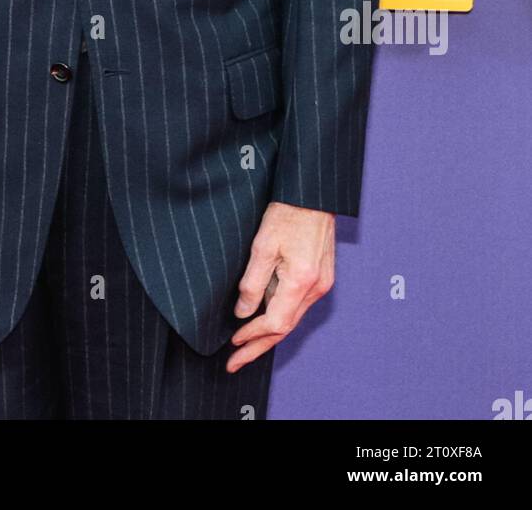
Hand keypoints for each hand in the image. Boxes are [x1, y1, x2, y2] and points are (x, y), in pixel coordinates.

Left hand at [226, 201, 334, 371]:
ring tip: (246, 347)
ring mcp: (322, 283)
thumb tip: (242, 312)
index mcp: (301, 281)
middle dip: (259, 347)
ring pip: (292, 318)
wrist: (312, 193)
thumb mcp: (262, 246)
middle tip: (235, 362)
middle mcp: (316, 288)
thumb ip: (252, 283)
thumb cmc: (287, 213)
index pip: (275, 323)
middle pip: (285, 328)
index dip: (252, 336)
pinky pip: (298, 305)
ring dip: (269, 334)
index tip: (233, 344)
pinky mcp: (322, 276)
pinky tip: (264, 320)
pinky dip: (280, 316)